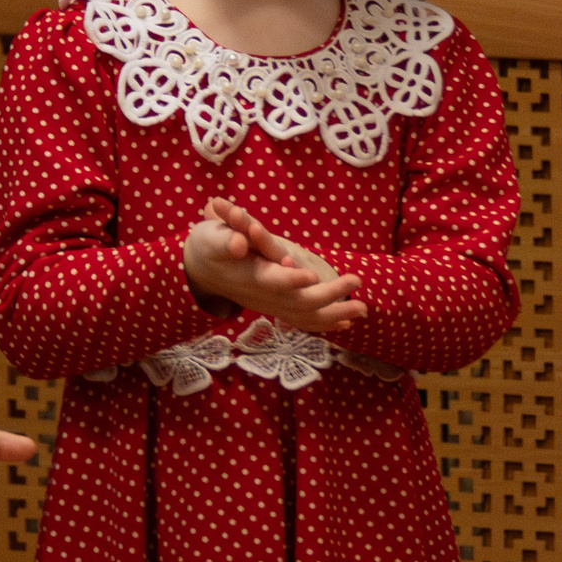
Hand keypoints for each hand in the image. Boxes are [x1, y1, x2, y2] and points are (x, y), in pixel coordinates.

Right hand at [184, 200, 365, 333]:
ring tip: (362, 309)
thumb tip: (239, 244)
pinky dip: (324, 323)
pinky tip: (345, 324)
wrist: (199, 270)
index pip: (274, 281)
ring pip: (306, 316)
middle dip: (329, 295)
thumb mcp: (211, 237)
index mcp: (251, 276)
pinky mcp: (275, 306)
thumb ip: (225, 240)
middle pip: (299, 302)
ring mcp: (270, 304)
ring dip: (334, 314)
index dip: (290, 280)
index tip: (312, 275)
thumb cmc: (208, 247)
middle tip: (356, 280)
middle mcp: (263, 296)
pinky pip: (303, 320)